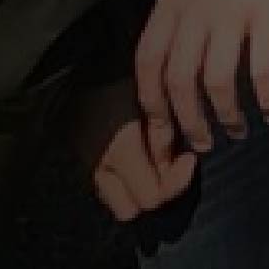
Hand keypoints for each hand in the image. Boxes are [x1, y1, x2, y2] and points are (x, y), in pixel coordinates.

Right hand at [76, 84, 195, 221]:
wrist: (78, 58)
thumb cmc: (121, 72)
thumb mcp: (153, 97)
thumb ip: (166, 134)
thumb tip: (182, 162)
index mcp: (121, 149)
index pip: (153, 196)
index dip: (176, 183)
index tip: (190, 158)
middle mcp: (99, 164)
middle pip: (131, 209)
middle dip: (154, 193)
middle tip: (171, 165)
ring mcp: (85, 164)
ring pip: (115, 201)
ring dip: (137, 190)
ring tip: (153, 161)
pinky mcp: (79, 157)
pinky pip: (103, 185)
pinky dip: (122, 180)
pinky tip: (135, 156)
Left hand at [133, 0, 268, 169]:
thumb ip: (178, 12)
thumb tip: (174, 55)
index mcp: (170, 3)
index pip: (148, 63)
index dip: (151, 105)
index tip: (160, 135)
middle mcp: (194, 12)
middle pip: (179, 81)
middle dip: (187, 123)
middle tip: (200, 146)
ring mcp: (231, 14)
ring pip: (217, 83)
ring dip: (226, 117)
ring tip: (237, 133)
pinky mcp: (268, 16)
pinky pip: (262, 71)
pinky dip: (266, 99)